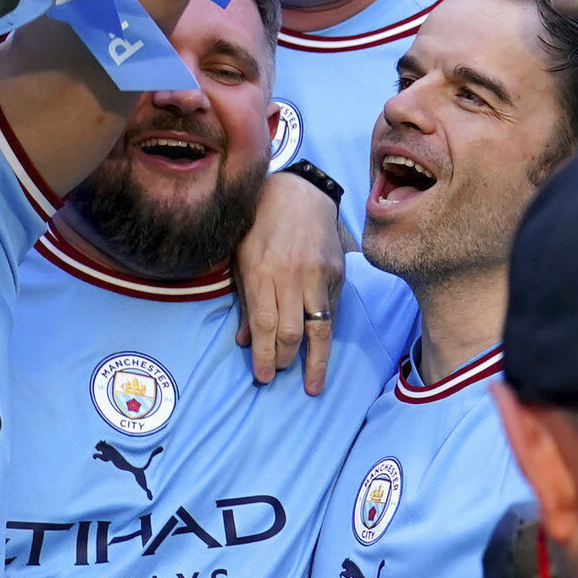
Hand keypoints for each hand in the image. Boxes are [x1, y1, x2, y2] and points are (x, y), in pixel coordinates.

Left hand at [233, 167, 344, 391]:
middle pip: (290, 331)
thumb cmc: (259, 223)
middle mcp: (290, 275)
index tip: (262, 376)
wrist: (298, 193)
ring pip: (318, 329)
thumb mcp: (240, 256)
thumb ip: (244, 299)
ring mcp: (317, 275)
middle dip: (283, 360)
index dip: (263, 354)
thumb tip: (244, 340)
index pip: (263, 323)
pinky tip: (320, 349)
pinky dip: (324, 333)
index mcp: (261, 269)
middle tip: (277, 375)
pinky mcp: (336, 274)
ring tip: (312, 384)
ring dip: (314, 362)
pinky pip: (331, 312)